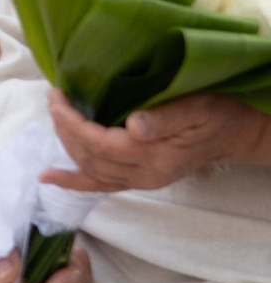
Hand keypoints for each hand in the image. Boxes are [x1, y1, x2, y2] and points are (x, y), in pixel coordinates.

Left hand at [45, 86, 270, 193]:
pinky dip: (73, 181)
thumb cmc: (217, 114)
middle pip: (91, 158)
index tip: (57, 98)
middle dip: (65, 129)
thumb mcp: (198, 107)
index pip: (101, 143)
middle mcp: (145, 175)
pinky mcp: (140, 180)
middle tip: (53, 99)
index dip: (73, 123)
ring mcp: (142, 181)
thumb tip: (133, 125)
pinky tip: (49, 177)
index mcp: (156, 156)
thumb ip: (166, 117)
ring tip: (54, 118)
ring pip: (91, 171)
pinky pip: (100, 184)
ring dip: (66, 147)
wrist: (234, 134)